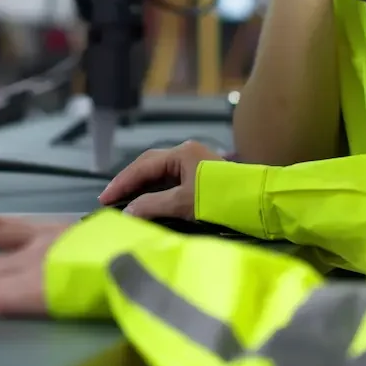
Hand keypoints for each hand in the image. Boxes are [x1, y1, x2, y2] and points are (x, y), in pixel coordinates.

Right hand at [97, 141, 223, 219]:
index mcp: (182, 153)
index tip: (103, 199)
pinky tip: (149, 205)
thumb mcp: (185, 204)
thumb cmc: (223, 200)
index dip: (121, 182)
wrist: (261, 205)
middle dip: (129, 183)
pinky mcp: (203, 179)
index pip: (143, 166)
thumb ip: (153, 206)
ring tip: (125, 204)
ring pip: (161, 175)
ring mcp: (196, 165)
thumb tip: (128, 212)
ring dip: (143, 189)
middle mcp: (187, 154)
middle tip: (110, 201)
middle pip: (150, 166)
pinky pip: (172, 183)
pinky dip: (157, 194)